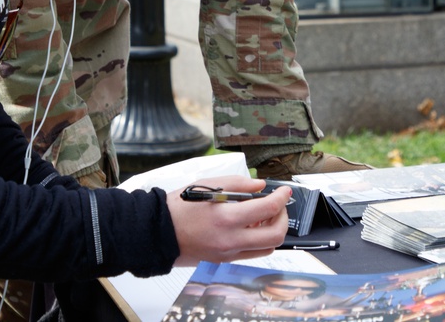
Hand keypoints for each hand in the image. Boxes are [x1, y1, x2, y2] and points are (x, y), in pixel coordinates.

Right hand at [168, 175, 290, 265]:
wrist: (160, 232)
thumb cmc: (180, 207)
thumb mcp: (208, 185)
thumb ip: (238, 184)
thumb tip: (260, 186)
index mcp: (226, 217)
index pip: (267, 209)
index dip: (281, 198)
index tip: (285, 191)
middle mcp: (230, 240)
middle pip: (275, 235)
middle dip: (283, 217)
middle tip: (278, 205)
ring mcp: (229, 253)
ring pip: (268, 248)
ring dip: (273, 230)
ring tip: (264, 215)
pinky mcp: (226, 260)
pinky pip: (253, 253)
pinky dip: (260, 239)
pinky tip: (251, 226)